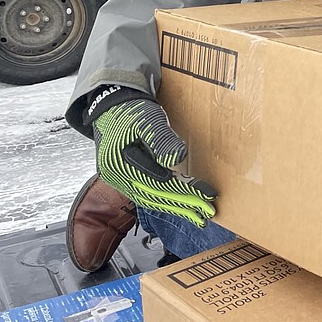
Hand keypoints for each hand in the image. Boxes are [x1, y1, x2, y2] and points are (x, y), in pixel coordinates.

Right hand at [91, 93, 216, 226]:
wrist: (112, 106)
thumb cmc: (132, 111)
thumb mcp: (149, 120)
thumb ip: (162, 139)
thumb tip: (177, 159)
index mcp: (120, 163)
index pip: (159, 184)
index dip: (186, 191)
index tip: (208, 194)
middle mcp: (117, 177)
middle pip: (155, 196)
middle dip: (184, 205)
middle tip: (208, 212)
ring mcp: (119, 180)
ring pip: (150, 199)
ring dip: (175, 208)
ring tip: (198, 215)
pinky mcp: (124, 179)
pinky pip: (147, 194)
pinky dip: (165, 201)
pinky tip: (179, 205)